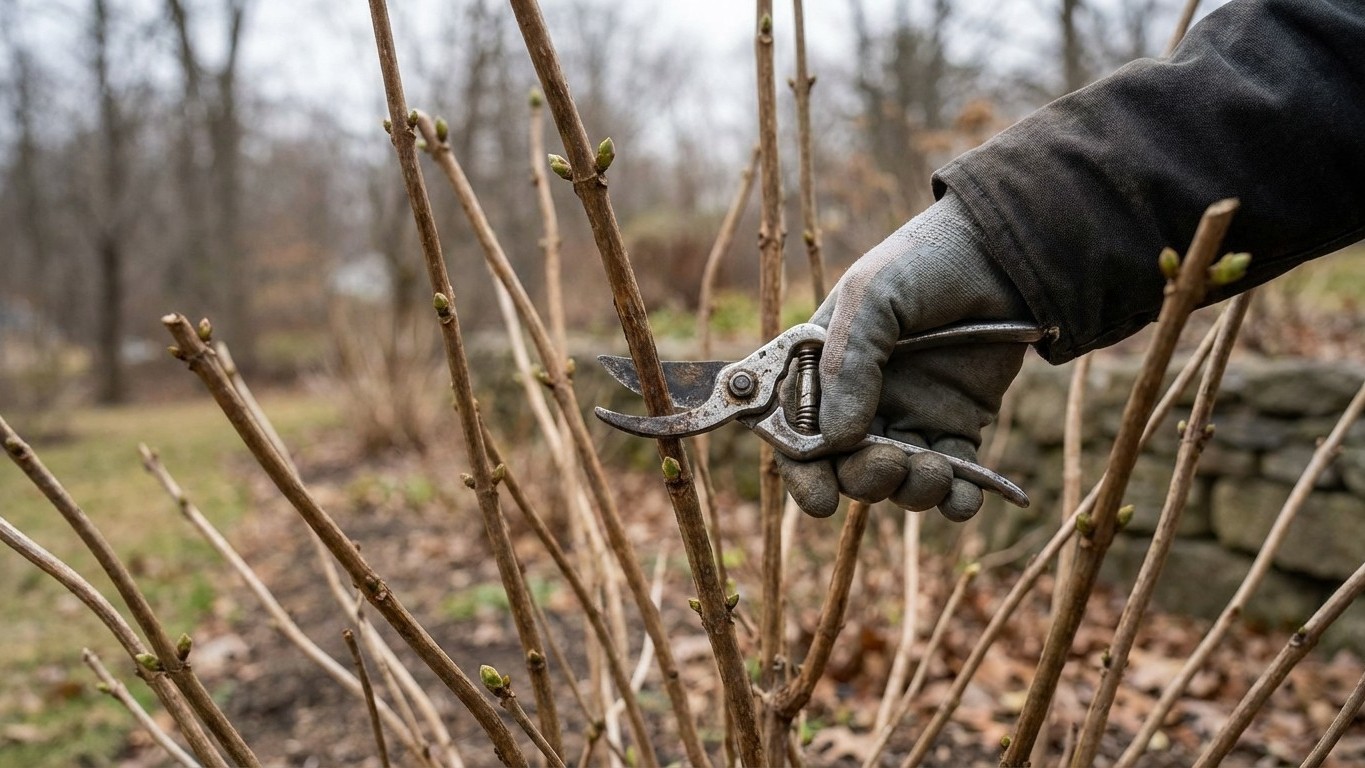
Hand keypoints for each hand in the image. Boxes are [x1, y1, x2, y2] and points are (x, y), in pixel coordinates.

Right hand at [777, 194, 1034, 520]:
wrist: (1003, 252)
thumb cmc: (925, 263)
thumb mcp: (872, 296)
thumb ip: (848, 363)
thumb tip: (837, 439)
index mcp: (824, 372)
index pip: (798, 434)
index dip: (802, 473)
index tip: (820, 498)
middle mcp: (862, 402)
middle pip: (847, 469)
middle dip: (864, 481)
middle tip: (889, 464)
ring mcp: (911, 417)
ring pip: (897, 482)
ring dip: (910, 491)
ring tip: (933, 469)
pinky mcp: (959, 426)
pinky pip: (951, 481)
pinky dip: (955, 501)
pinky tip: (962, 496)